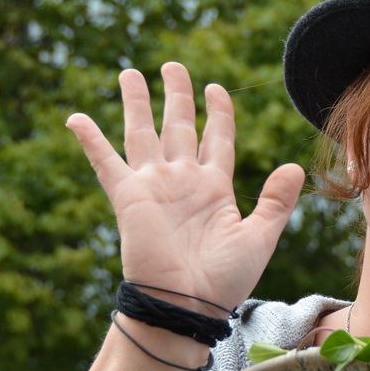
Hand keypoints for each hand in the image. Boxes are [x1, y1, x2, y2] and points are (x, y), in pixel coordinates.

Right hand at [67, 63, 305, 311]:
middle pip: (178, 125)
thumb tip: (294, 166)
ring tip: (129, 73)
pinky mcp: (128, 197)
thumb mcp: (259, 237)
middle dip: (175, 94)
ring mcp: (153, 186)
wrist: (188, 305)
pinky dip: (90, 140)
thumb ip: (276, 201)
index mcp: (214, 187)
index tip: (215, 88)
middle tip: (171, 65)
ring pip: (142, 133)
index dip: (217, 112)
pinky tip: (75, 117)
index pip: (216, 137)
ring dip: (136, 102)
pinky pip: (105, 162)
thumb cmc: (225, 280)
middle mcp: (182, 180)